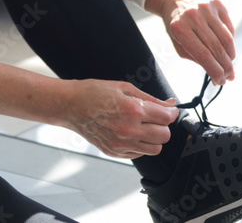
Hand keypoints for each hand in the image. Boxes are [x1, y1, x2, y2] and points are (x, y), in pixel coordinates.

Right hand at [61, 79, 178, 158]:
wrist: (71, 106)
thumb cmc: (94, 93)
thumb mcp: (125, 87)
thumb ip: (151, 99)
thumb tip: (170, 104)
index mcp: (133, 110)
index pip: (167, 117)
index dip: (171, 112)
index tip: (169, 110)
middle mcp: (128, 130)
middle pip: (164, 135)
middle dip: (163, 125)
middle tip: (155, 117)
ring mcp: (121, 144)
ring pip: (155, 149)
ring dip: (154, 138)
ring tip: (143, 126)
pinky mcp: (115, 152)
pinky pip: (139, 154)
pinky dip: (140, 145)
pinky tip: (130, 132)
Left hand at [159, 0, 235, 84]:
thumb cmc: (176, 24)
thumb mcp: (178, 42)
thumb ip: (195, 57)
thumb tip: (215, 74)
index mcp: (180, 28)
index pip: (203, 55)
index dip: (214, 71)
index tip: (220, 81)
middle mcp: (194, 16)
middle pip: (217, 48)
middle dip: (225, 66)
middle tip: (228, 77)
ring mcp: (207, 8)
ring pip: (226, 38)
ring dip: (230, 56)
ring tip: (230, 65)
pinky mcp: (217, 3)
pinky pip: (229, 27)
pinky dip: (230, 41)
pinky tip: (227, 49)